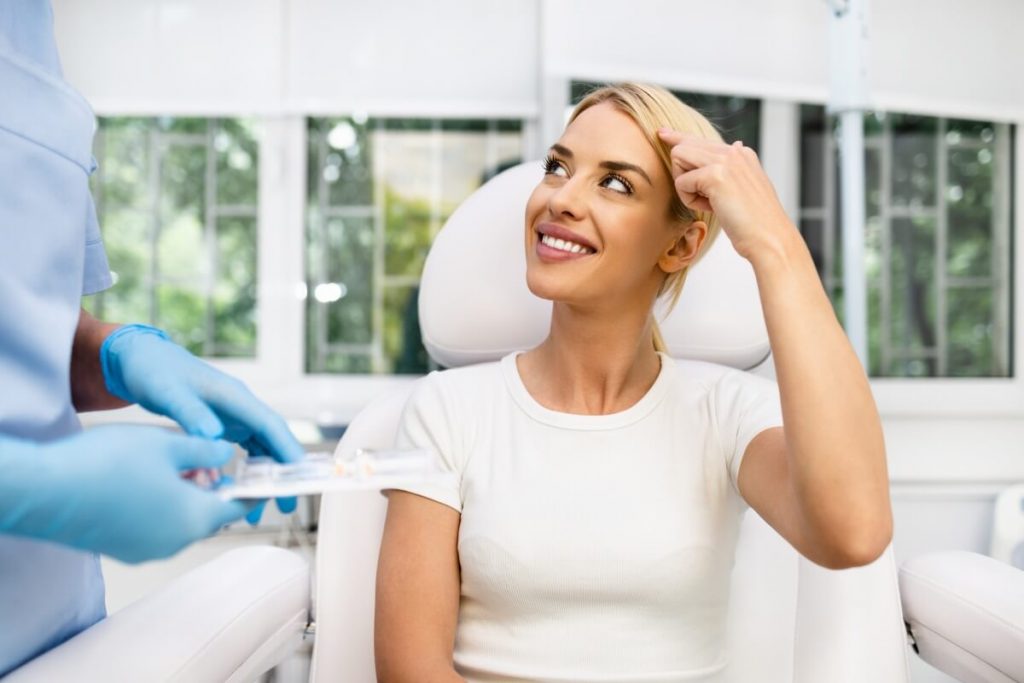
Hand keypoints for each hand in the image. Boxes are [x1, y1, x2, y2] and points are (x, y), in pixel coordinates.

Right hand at [0, 426, 248, 562]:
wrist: (44, 490)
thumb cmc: (107, 464)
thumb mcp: (169, 443)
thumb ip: (207, 449)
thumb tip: (226, 452)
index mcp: (195, 518)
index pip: (239, 506)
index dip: (253, 487)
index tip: (262, 475)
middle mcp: (175, 541)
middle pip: (210, 513)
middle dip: (213, 485)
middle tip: (205, 457)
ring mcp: (146, 549)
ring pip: (181, 519)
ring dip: (185, 493)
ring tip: (170, 461)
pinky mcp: (122, 548)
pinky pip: (155, 526)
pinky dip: (161, 504)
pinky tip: (144, 478)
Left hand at [101, 325, 302, 520]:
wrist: (141, 359)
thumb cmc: (155, 371)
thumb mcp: (168, 391)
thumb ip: (191, 413)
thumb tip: (213, 436)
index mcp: (234, 397)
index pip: (270, 425)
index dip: (286, 450)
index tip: (298, 477)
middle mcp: (241, 407)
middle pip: (273, 441)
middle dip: (283, 473)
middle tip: (287, 506)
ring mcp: (235, 417)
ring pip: (262, 450)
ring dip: (265, 478)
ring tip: (260, 511)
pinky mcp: (226, 425)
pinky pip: (246, 452)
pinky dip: (247, 473)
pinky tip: (239, 494)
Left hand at [657, 129, 794, 262]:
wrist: (770, 237)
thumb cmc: (756, 221)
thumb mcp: (746, 187)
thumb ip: (734, 169)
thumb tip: (735, 144)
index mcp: (741, 153)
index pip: (701, 140)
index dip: (679, 137)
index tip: (662, 133)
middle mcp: (734, 151)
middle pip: (684, 145)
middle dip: (682, 172)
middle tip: (700, 196)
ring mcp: (725, 161)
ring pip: (679, 156)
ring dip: (685, 184)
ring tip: (707, 202)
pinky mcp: (715, 175)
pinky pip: (681, 182)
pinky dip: (689, 200)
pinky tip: (711, 208)